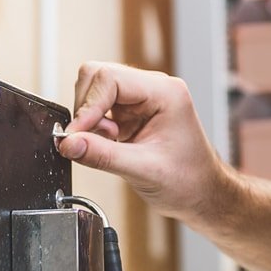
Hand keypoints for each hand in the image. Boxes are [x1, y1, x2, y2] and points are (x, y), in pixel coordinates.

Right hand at [58, 62, 234, 223]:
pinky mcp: (131, 111)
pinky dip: (95, 126)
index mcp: (164, 92)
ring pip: (94, 89)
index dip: (87, 106)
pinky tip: (111, 143)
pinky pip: (99, 107)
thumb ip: (102, 155)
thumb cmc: (189, 181)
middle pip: (98, 76)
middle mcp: (153, 88)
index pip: (110, 78)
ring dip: (91, 118)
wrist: (202, 194)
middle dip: (87, 109)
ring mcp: (141, 98)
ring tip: (110, 142)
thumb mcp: (143, 171)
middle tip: (95, 139)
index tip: (75, 134)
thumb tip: (68, 143)